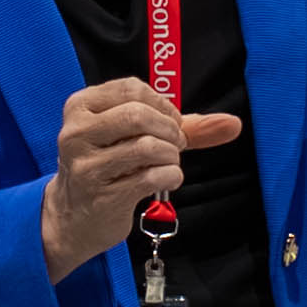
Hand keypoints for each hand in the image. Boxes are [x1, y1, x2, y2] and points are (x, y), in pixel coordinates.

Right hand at [41, 77, 240, 278]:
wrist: (74, 217)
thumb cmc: (109, 167)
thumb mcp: (133, 136)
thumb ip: (183, 126)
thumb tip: (233, 123)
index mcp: (80, 107)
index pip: (132, 89)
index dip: (163, 105)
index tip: (171, 123)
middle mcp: (76, 133)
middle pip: (138, 115)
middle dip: (170, 130)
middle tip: (176, 145)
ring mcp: (86, 167)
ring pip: (146, 146)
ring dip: (171, 156)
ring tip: (168, 163)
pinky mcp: (101, 197)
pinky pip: (151, 178)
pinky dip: (171, 176)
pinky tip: (166, 180)